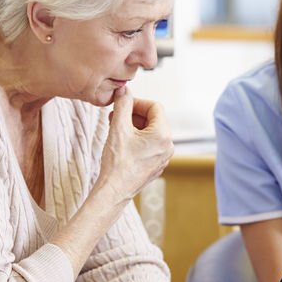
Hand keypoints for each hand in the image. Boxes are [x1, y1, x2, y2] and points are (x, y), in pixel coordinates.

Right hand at [95, 88, 173, 205]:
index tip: (123, 104)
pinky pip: (149, 146)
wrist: (114, 191)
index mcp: (163, 135)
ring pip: (151, 133)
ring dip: (134, 126)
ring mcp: (163, 158)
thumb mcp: (118, 128)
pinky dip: (137, 139)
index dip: (137, 102)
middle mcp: (168, 146)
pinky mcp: (155, 166)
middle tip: (117, 115)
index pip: (155, 107)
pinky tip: (121, 142)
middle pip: (154, 119)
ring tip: (116, 127)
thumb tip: (124, 91)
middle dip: (134, 115)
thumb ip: (123, 105)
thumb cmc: (117, 163)